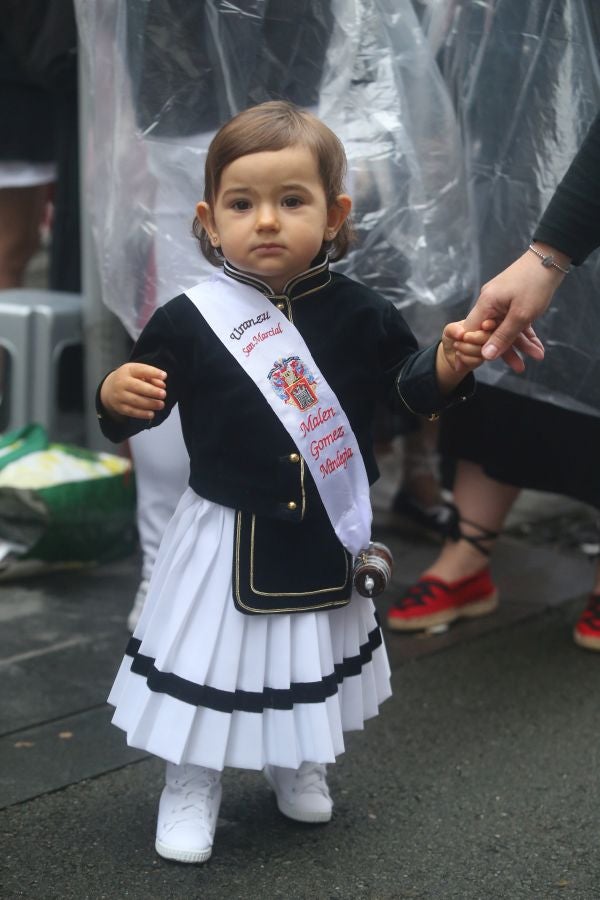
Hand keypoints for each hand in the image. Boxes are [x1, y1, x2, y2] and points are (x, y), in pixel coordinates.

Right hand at [100, 363, 166, 419]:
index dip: (153, 373)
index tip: (164, 376)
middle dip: (152, 391)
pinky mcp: (120, 407)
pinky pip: (131, 411)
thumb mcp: (138, 372)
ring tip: (161, 404)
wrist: (109, 388)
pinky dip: (142, 414)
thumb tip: (162, 385)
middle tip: (163, 394)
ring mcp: (119, 395)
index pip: (141, 370)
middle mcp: (122, 382)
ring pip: (135, 400)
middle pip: (137, 387)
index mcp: (128, 370)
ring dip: (150, 403)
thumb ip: (151, 376)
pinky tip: (152, 414)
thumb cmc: (130, 379)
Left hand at [436, 318, 495, 392]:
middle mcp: (488, 336)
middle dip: (475, 338)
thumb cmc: (453, 337)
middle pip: (490, 337)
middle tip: (463, 338)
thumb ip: (453, 329)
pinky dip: (465, 358)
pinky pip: (477, 360)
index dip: (490, 324)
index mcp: (483, 323)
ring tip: (456, 345)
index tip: (484, 325)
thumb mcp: (449, 330)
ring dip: (467, 348)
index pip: (492, 323)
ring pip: (483, 350)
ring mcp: (487, 349)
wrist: (449, 354)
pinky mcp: (482, 360)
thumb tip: (461, 333)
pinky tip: (459, 355)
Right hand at [460, 245, 569, 372]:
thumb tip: (486, 356)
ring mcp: (500, 302)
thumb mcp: (520, 315)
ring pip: (506, 329)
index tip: (478, 365)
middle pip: (491, 333)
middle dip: (507, 351)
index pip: (471, 333)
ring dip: (521, 343)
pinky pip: (515, 322)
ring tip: (538, 356)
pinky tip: (537, 345)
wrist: (550, 258)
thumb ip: (503, 336)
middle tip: (520, 368)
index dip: (473, 350)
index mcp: (486, 305)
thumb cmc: (534, 284)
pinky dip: (525, 332)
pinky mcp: (511, 301)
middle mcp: (489, 303)